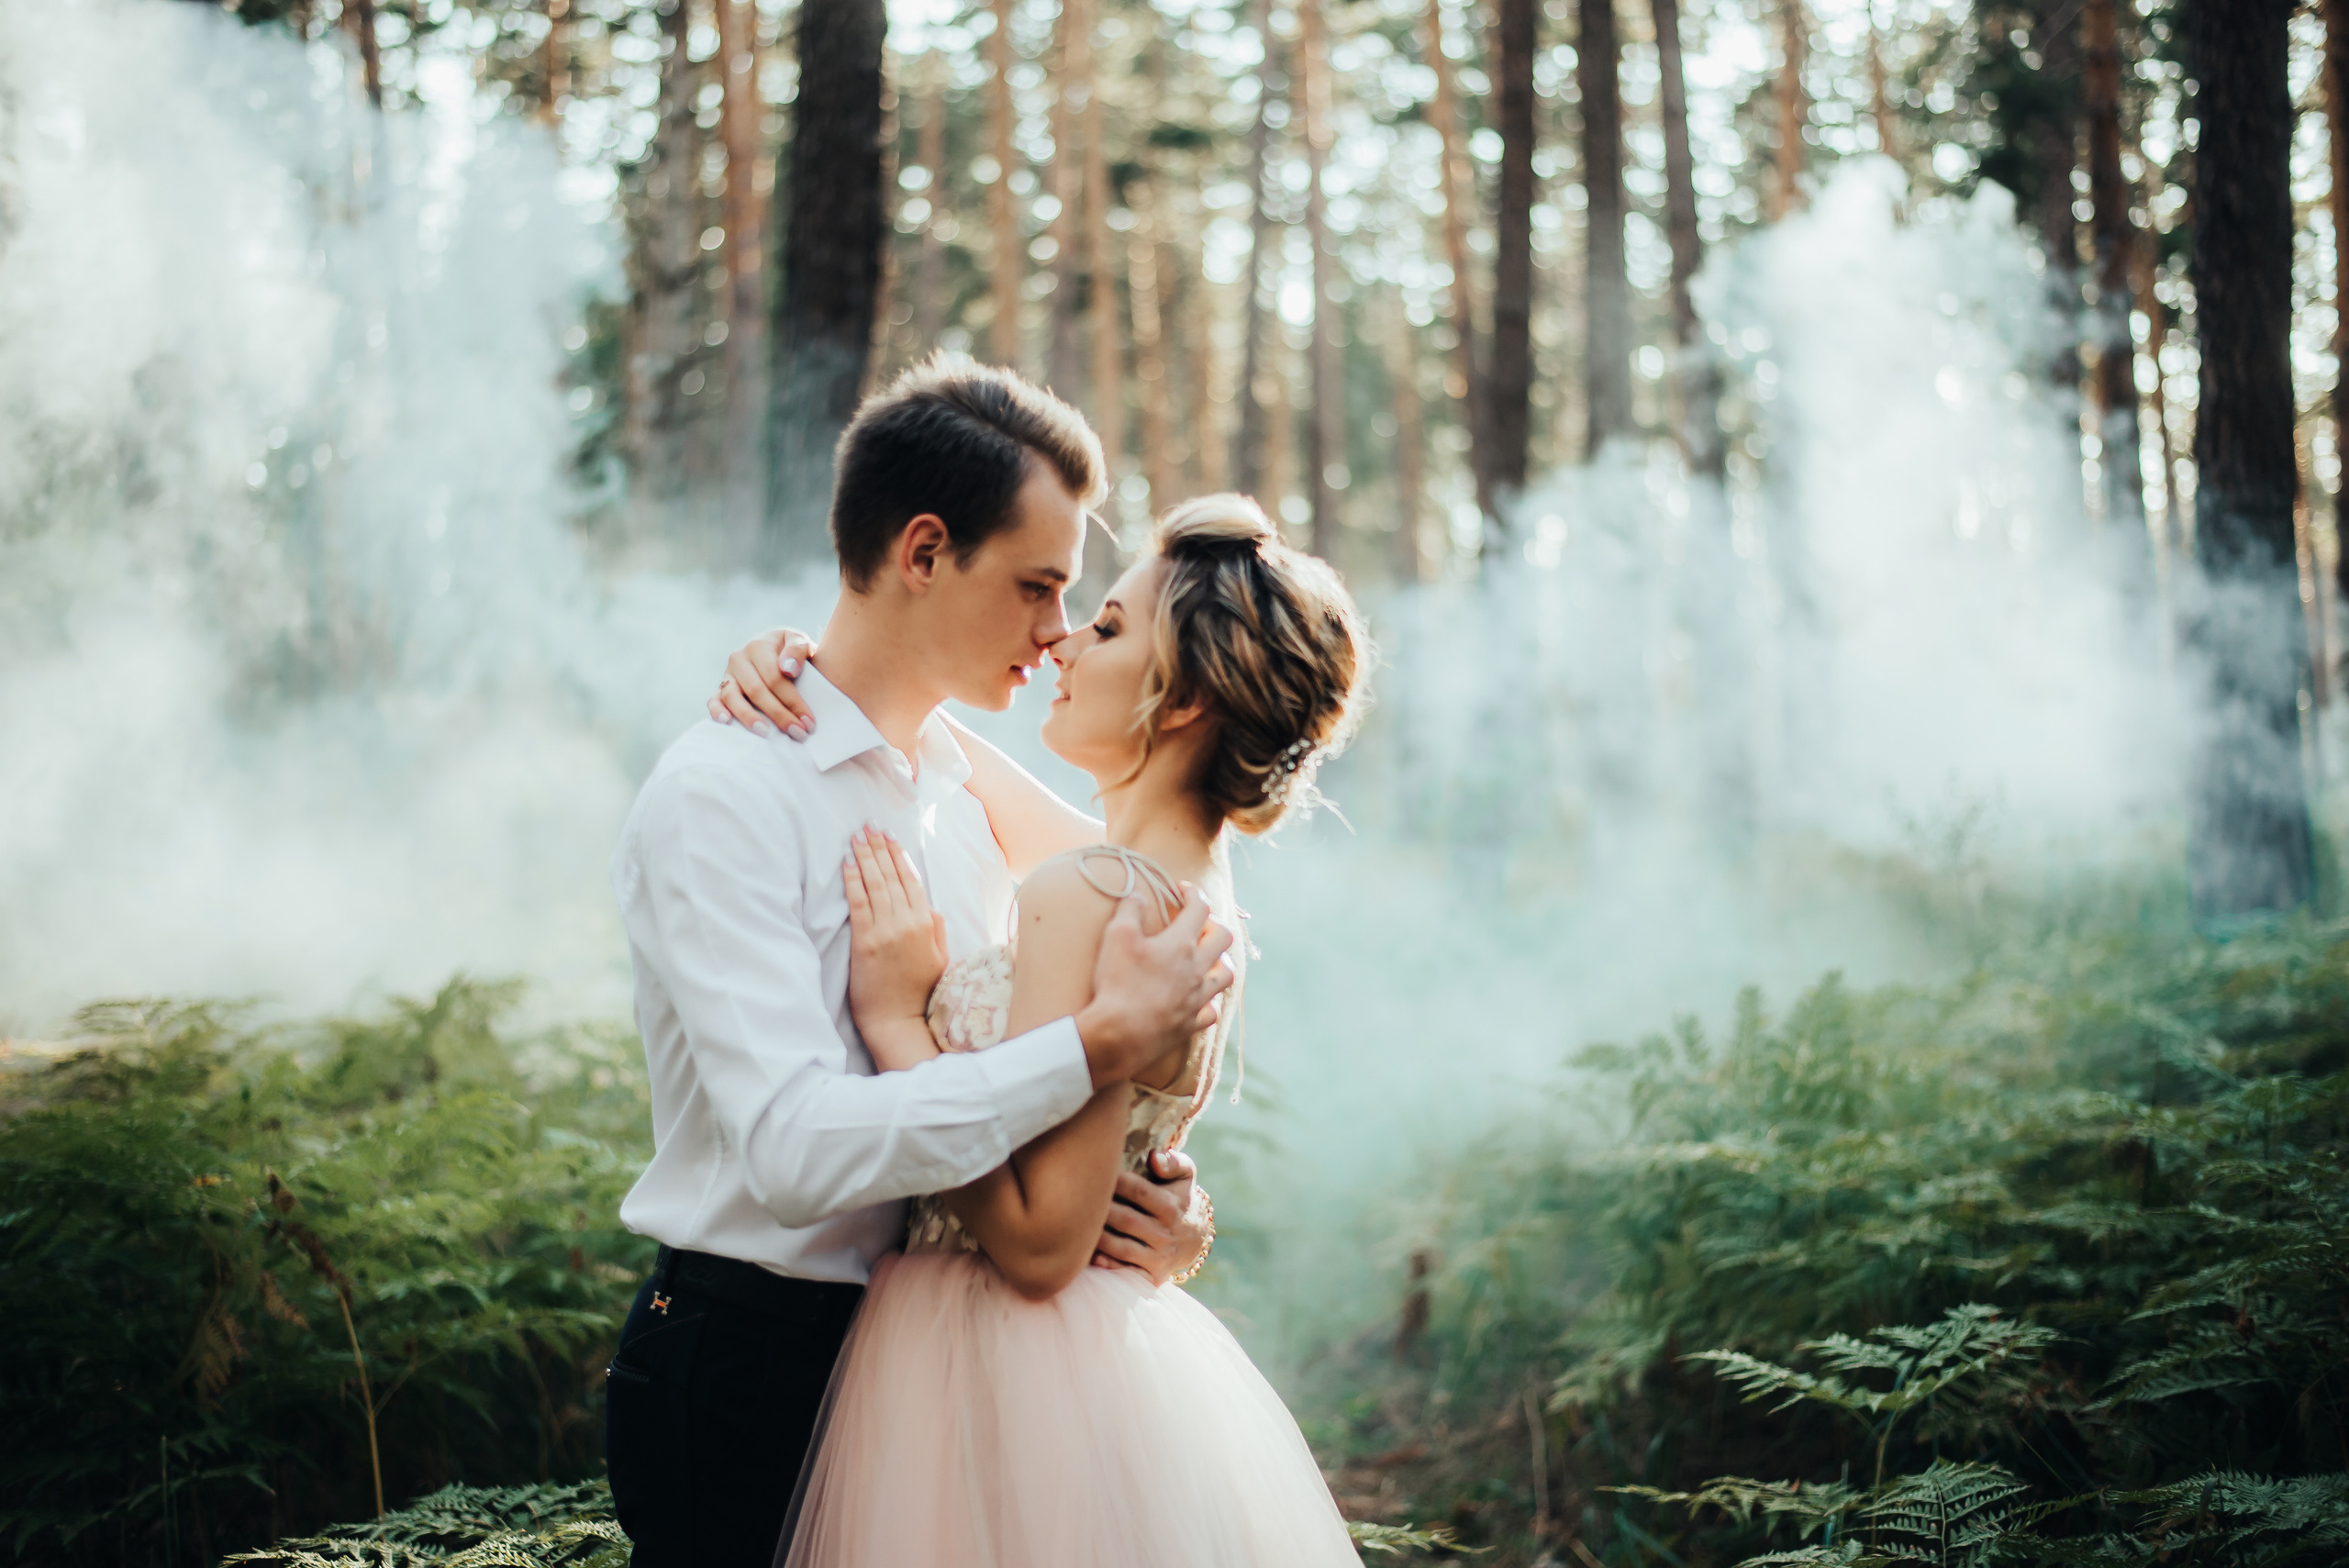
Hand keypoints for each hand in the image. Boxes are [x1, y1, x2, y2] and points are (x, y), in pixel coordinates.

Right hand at [708, 627, 816, 738]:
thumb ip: (798, 649)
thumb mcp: (799, 641)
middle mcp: (739, 659)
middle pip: (757, 690)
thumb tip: (788, 669)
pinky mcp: (721, 687)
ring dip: (749, 717)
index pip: (775, 678)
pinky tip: (727, 723)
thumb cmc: (790, 650)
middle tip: (797, 733)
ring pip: (732, 697)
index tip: (808, 722)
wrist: (774, 649)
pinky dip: (717, 711)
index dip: (793, 701)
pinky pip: (714, 700)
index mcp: (759, 646)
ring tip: (766, 733)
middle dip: (778, 714)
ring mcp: (728, 674)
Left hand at [843, 828, 947, 1039]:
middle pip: (892, 876)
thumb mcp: (940, 958)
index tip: (890, 837)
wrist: (897, 1019)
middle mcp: (907, 922)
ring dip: (865, 857)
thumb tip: (930, 905)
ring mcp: (885, 931)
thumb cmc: (918, 991)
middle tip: (869, 825)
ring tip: (857, 836)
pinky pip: (858, 903)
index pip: (912, 881)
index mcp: (927, 924)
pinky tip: (847, 863)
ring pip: (875, 884)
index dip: (899, 856)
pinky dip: (852, 880)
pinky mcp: (865, 941)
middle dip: (879, 848)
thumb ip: (937, 928)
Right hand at [1073, 884, 1234, 1089]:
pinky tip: (1201, 998)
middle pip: (1223, 938)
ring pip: (1226, 974)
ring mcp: (1198, 997)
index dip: (1193, 893)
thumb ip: (1129, 909)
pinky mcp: (1192, 1023)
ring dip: (1221, 960)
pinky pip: (1213, 1009)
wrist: (1121, 1035)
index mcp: (1181, 944)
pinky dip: (1210, 1000)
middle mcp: (1197, 968)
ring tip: (1208, 958)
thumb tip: (1137, 894)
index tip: (1181, 890)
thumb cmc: (1118, 983)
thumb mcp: (1116, 936)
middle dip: (1214, 924)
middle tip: (1197, 924)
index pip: (1199, 908)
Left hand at [1089, 1149, 1209, 1284]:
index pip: (1139, 1191)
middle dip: (1101, 1209)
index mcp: (1172, 1206)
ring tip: (1076, 1224)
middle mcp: (1166, 1233)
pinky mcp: (1152, 1275)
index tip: (1095, 1171)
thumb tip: (1154, 1158)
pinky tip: (1088, 1255)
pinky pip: (1125, 1271)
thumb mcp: (1185, 1175)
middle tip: (1077, 1197)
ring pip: (1122, 1247)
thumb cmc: (1179, 1197)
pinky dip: (1106, 1264)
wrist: (1195, 1237)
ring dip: (1098, 1238)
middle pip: (1126, 1220)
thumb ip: (1173, 1162)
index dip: (1115, 1182)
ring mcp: (1159, 1256)